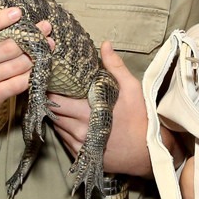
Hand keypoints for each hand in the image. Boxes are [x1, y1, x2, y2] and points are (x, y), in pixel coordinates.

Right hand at [0, 9, 51, 119]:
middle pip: (8, 48)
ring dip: (36, 56)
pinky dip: (32, 74)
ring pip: (18, 65)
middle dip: (30, 38)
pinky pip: (20, 83)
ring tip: (47, 46)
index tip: (18, 12)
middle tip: (46, 28)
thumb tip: (20, 16)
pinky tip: (39, 67)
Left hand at [50, 41, 155, 177]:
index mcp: (88, 112)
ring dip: (57, 115)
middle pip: (53, 112)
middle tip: (53, 90)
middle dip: (52, 101)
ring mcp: (79, 144)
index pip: (56, 99)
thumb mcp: (132, 89)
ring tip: (60, 104)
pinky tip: (70, 121)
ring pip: (57, 126)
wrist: (148, 152)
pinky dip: (63, 129)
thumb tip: (104, 44)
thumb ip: (115, 66)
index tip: (51, 80)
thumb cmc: (140, 118)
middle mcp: (80, 130)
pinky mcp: (80, 155)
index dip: (51, 89)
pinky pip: (63, 139)